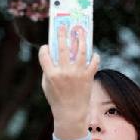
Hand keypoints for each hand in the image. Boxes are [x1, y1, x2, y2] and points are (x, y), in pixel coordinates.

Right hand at [38, 24, 99, 139]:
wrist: (71, 114)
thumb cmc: (57, 99)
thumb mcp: (46, 85)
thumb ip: (48, 70)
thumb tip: (54, 53)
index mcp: (51, 74)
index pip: (45, 55)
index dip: (45, 49)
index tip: (47, 46)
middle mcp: (64, 72)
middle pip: (63, 48)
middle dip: (62, 34)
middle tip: (63, 26)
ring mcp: (77, 74)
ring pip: (80, 51)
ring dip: (80, 39)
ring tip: (80, 31)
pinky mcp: (88, 77)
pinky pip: (93, 63)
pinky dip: (94, 56)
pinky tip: (93, 53)